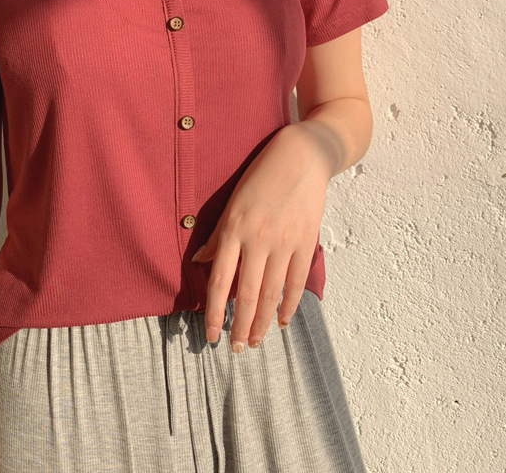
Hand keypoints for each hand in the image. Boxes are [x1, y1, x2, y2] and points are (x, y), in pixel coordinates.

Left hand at [191, 124, 334, 350]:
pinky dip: (288, 305)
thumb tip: (200, 262)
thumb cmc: (262, 175)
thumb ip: (218, 235)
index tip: (210, 335)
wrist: (302, 155)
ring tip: (254, 341)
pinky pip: (296, 281)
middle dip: (239, 326)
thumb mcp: (234, 202)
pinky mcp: (306, 242)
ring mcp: (284, 242)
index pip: (221, 281)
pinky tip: (280, 320)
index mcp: (235, 228)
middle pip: (246, 294)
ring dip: (262, 322)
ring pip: (271, 294)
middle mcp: (258, 239)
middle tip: (235, 349)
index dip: (214, 312)